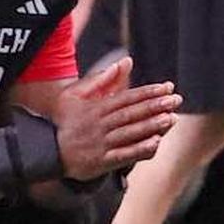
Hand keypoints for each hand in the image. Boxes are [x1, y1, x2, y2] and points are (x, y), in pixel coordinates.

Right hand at [52, 57, 180, 180]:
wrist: (47, 150)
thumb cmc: (64, 120)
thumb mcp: (74, 94)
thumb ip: (100, 79)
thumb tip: (125, 62)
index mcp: (95, 107)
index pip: (126, 97)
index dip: (148, 92)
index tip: (167, 88)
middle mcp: (99, 124)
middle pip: (131, 113)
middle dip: (155, 106)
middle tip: (176, 100)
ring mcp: (101, 143)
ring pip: (129, 133)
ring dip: (151, 126)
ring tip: (171, 118)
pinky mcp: (101, 161)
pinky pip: (123, 155)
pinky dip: (139, 149)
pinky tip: (155, 143)